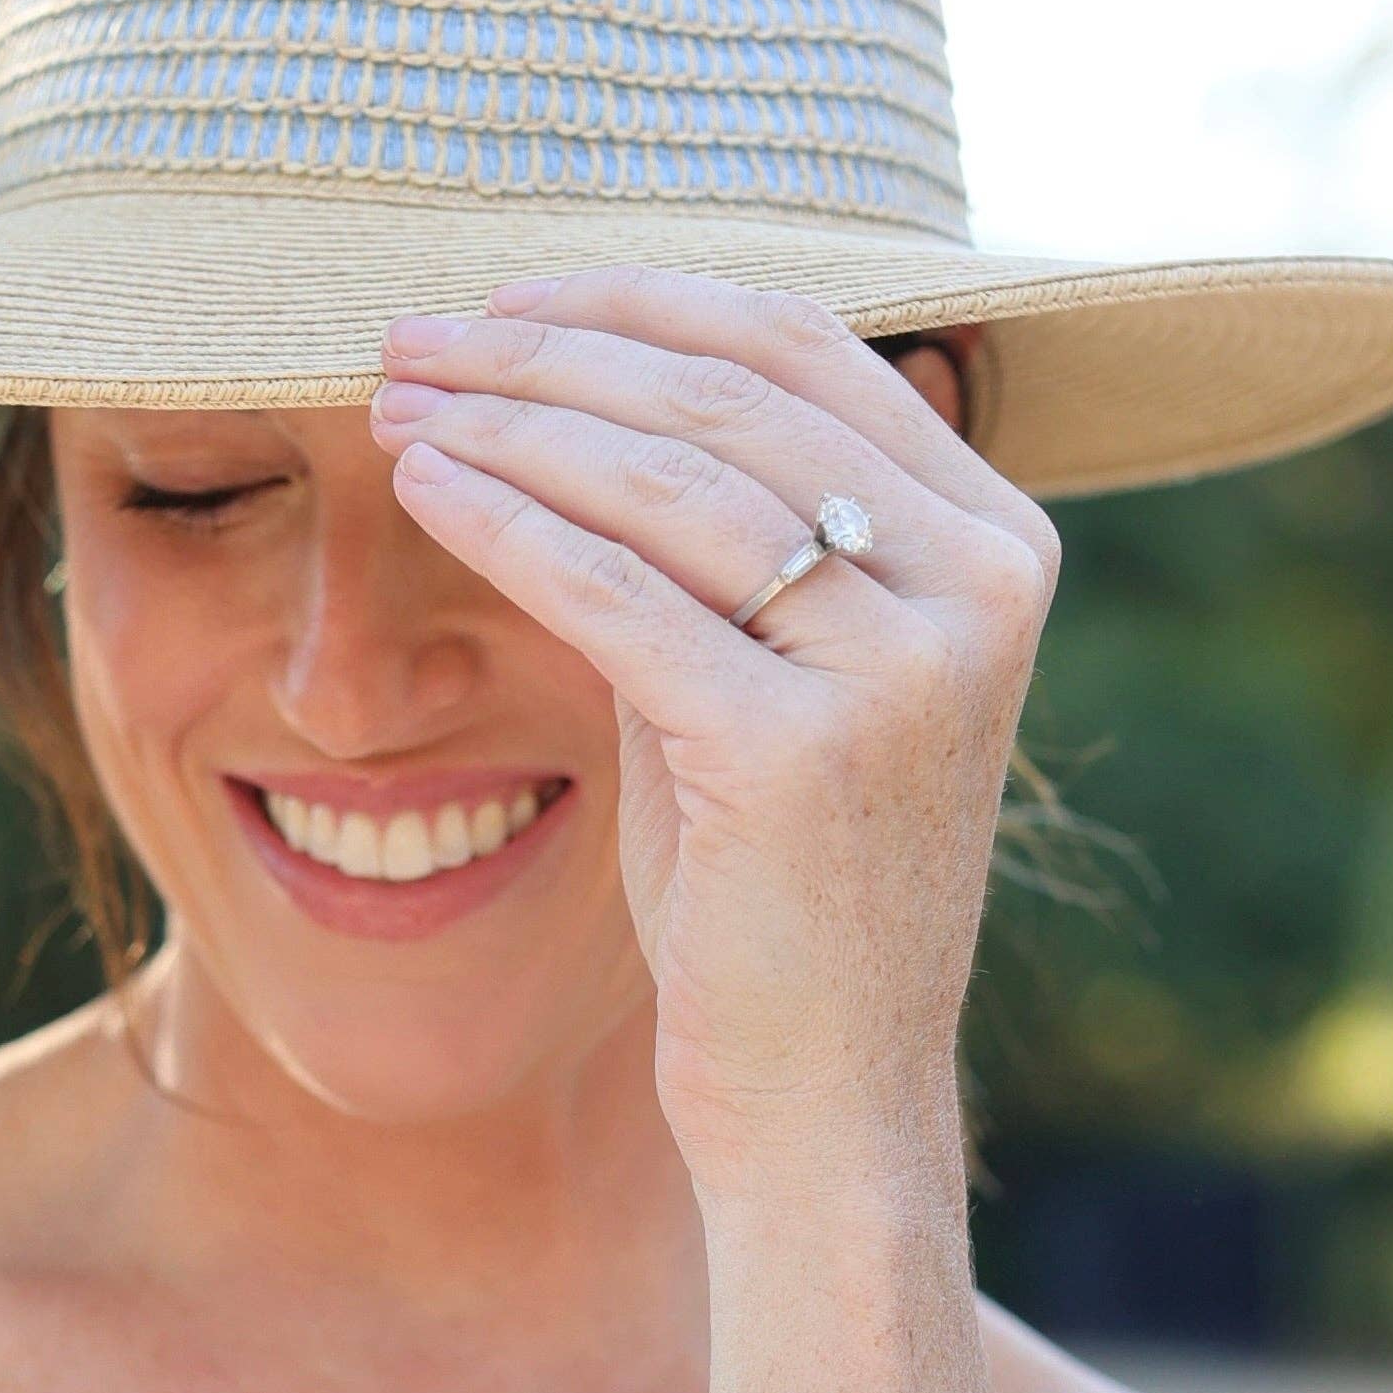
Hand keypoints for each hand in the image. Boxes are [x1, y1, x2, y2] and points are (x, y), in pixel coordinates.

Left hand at [372, 270, 1057, 1392]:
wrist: (824, 1094)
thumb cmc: (778, 887)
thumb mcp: (777, 671)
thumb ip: (730, 532)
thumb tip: (583, 367)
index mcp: (998, 540)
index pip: (805, 346)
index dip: (637, 301)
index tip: (503, 299)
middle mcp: (979, 586)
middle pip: (726, 397)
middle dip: (547, 350)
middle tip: (413, 334)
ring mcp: (901, 668)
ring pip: (667, 482)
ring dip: (507, 422)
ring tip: (395, 398)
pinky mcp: (801, 753)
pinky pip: (618, 596)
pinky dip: (504, 524)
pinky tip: (420, 486)